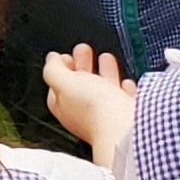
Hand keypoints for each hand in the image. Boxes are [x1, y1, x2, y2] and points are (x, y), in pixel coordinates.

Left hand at [42, 45, 136, 167]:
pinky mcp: (128, 116)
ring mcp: (107, 115)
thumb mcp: (64, 83)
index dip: (60, 69)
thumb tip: (51, 59)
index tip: (65, 55)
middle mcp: (85, 113)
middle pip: (81, 86)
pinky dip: (124, 88)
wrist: (124, 129)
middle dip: (82, 65)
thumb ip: (53, 70)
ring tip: (105, 57)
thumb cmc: (93, 110)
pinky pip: (125, 100)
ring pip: (104, 90)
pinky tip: (125, 82)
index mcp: (65, 107)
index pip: (57, 87)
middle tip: (83, 50)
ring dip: (104, 72)